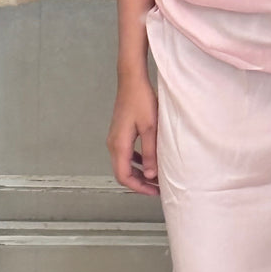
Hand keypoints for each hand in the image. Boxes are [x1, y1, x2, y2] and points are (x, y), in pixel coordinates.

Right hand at [106, 74, 159, 195]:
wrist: (132, 80)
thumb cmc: (141, 100)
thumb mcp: (151, 128)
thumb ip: (150, 153)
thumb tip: (151, 175)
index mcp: (119, 145)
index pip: (124, 176)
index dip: (139, 188)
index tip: (154, 192)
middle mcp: (113, 144)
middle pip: (122, 173)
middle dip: (140, 183)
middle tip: (157, 188)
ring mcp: (114, 137)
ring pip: (124, 164)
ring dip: (138, 173)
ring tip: (155, 177)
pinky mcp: (119, 132)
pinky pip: (125, 153)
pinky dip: (136, 161)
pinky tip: (148, 160)